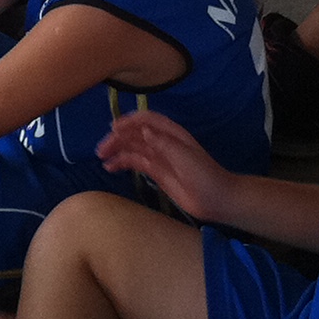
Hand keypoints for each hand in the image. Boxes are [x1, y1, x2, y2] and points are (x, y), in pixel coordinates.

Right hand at [96, 108, 242, 225]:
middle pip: (135, 134)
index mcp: (171, 133)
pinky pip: (136, 163)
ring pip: (133, 148)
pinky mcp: (157, 172)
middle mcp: (163, 142)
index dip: (129, 121)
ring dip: (117, 150)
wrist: (217, 199)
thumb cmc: (204, 174)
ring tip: (101, 157)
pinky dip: (122, 163)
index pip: (146, 119)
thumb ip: (163, 142)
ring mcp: (159, 157)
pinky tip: (110, 167)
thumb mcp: (184, 156)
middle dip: (118, 138)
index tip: (113, 128)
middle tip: (101, 149)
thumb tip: (142, 129)